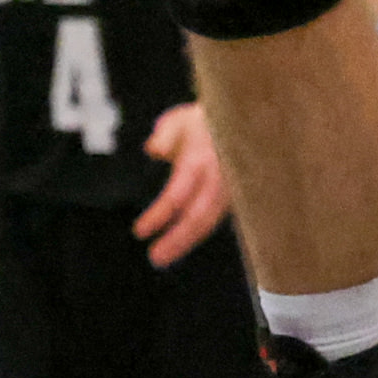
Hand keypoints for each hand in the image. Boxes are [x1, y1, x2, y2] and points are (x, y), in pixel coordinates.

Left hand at [132, 103, 231, 269]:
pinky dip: (198, 232)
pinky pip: (215, 218)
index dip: (159, 215)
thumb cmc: (201, 120)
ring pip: (210, 221)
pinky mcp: (234, 195)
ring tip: (163, 257)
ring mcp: (230, 189)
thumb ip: (165, 134)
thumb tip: (153, 149)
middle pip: (198, 216)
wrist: (238, 118)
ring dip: (187, 241)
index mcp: (202, 158)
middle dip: (177, 240)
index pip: (178, 194)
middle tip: (155, 258)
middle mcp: (219, 177)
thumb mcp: (180, 119)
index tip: (139, 231)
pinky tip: (181, 243)